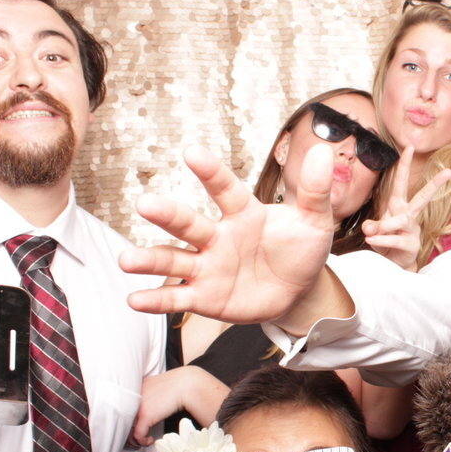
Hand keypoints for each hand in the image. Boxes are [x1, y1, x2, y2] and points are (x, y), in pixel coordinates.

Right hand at [120, 145, 335, 323]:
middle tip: (144, 203)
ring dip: (149, 260)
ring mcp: (207, 267)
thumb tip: (325, 152)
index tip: (191, 153)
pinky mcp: (205, 297)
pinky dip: (156, 300)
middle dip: (167, 215)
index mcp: (243, 213)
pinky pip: (178, 298)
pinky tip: (135, 299)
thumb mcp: (314, 221)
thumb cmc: (301, 249)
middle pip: (188, 223)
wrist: (299, 291)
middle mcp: (217, 236)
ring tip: (126, 260)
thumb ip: (315, 190)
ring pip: (173, 261)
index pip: (224, 189)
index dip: (209, 172)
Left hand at [130, 366, 229, 446]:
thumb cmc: (177, 385)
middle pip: (123, 420)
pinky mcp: (145, 416)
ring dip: (135, 440)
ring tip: (144, 441)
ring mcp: (137, 407)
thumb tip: (151, 406)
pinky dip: (143, 442)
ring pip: (127, 430)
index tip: (137, 427)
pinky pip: (137, 435)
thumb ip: (149, 394)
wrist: (186, 384)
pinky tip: (150, 441)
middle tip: (138, 438)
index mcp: (135, 390)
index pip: (124, 409)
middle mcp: (132, 398)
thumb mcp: (158, 386)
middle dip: (129, 432)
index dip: (129, 421)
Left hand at [362, 147, 450, 270]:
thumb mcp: (375, 231)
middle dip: (435, 184)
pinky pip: (396, 239)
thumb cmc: (385, 243)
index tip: (410, 147)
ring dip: (386, 224)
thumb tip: (370, 227)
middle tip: (448, 171)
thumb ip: (373, 226)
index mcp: (399, 206)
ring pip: (404, 220)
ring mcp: (413, 230)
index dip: (405, 165)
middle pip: (423, 197)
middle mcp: (409, 216)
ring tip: (371, 232)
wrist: (393, 266)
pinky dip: (382, 240)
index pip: (401, 182)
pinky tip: (372, 240)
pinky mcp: (412, 245)